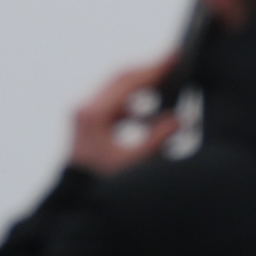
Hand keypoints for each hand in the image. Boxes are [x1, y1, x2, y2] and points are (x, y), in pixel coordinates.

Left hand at [68, 53, 181, 176]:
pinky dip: (135, 104)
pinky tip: (152, 114)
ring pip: (118, 89)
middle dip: (149, 70)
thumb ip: (158, 138)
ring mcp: (85, 113)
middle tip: (175, 61)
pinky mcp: (89, 121)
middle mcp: (86, 108)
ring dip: (143, 87)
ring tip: (168, 84)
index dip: (154, 67)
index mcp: (94, 114)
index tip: (174, 56)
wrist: (75, 199)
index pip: (128, 81)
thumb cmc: (100, 183)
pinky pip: (115, 103)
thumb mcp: (133, 162)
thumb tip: (179, 119)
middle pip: (121, 78)